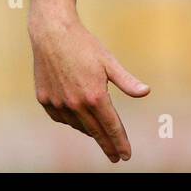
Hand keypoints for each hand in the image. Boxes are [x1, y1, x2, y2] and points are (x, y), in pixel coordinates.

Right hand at [30, 14, 149, 162]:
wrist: (52, 34)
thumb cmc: (84, 46)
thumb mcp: (109, 62)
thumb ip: (127, 81)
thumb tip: (146, 92)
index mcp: (95, 96)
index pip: (112, 126)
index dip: (120, 142)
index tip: (126, 155)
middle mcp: (76, 104)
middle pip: (96, 132)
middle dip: (107, 145)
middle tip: (116, 156)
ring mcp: (58, 104)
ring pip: (78, 126)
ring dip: (90, 130)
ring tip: (99, 132)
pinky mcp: (44, 100)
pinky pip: (62, 118)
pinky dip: (72, 120)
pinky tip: (78, 117)